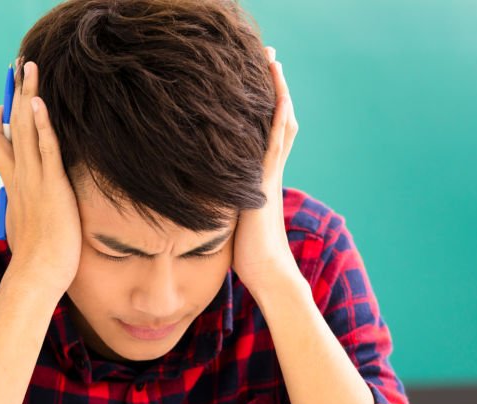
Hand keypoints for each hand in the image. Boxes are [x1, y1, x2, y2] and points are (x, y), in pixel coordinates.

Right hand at [0, 61, 82, 298]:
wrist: (38, 275)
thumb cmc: (35, 259)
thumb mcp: (24, 227)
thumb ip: (22, 210)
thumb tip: (22, 206)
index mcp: (11, 186)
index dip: (0, 120)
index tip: (6, 106)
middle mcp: (18, 178)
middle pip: (10, 125)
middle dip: (15, 93)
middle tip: (20, 66)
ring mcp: (33, 181)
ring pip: (26, 129)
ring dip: (27, 95)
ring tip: (30, 68)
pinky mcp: (52, 188)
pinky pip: (45, 149)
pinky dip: (41, 125)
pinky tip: (40, 104)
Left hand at [231, 46, 301, 294]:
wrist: (267, 272)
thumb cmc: (248, 255)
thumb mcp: (229, 221)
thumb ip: (220, 204)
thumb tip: (197, 201)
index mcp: (259, 178)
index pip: (266, 133)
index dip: (264, 106)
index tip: (256, 80)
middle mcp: (268, 170)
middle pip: (277, 119)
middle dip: (273, 88)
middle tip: (269, 57)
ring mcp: (270, 175)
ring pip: (280, 123)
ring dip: (277, 91)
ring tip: (272, 62)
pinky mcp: (266, 183)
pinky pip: (275, 144)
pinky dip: (277, 119)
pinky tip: (277, 97)